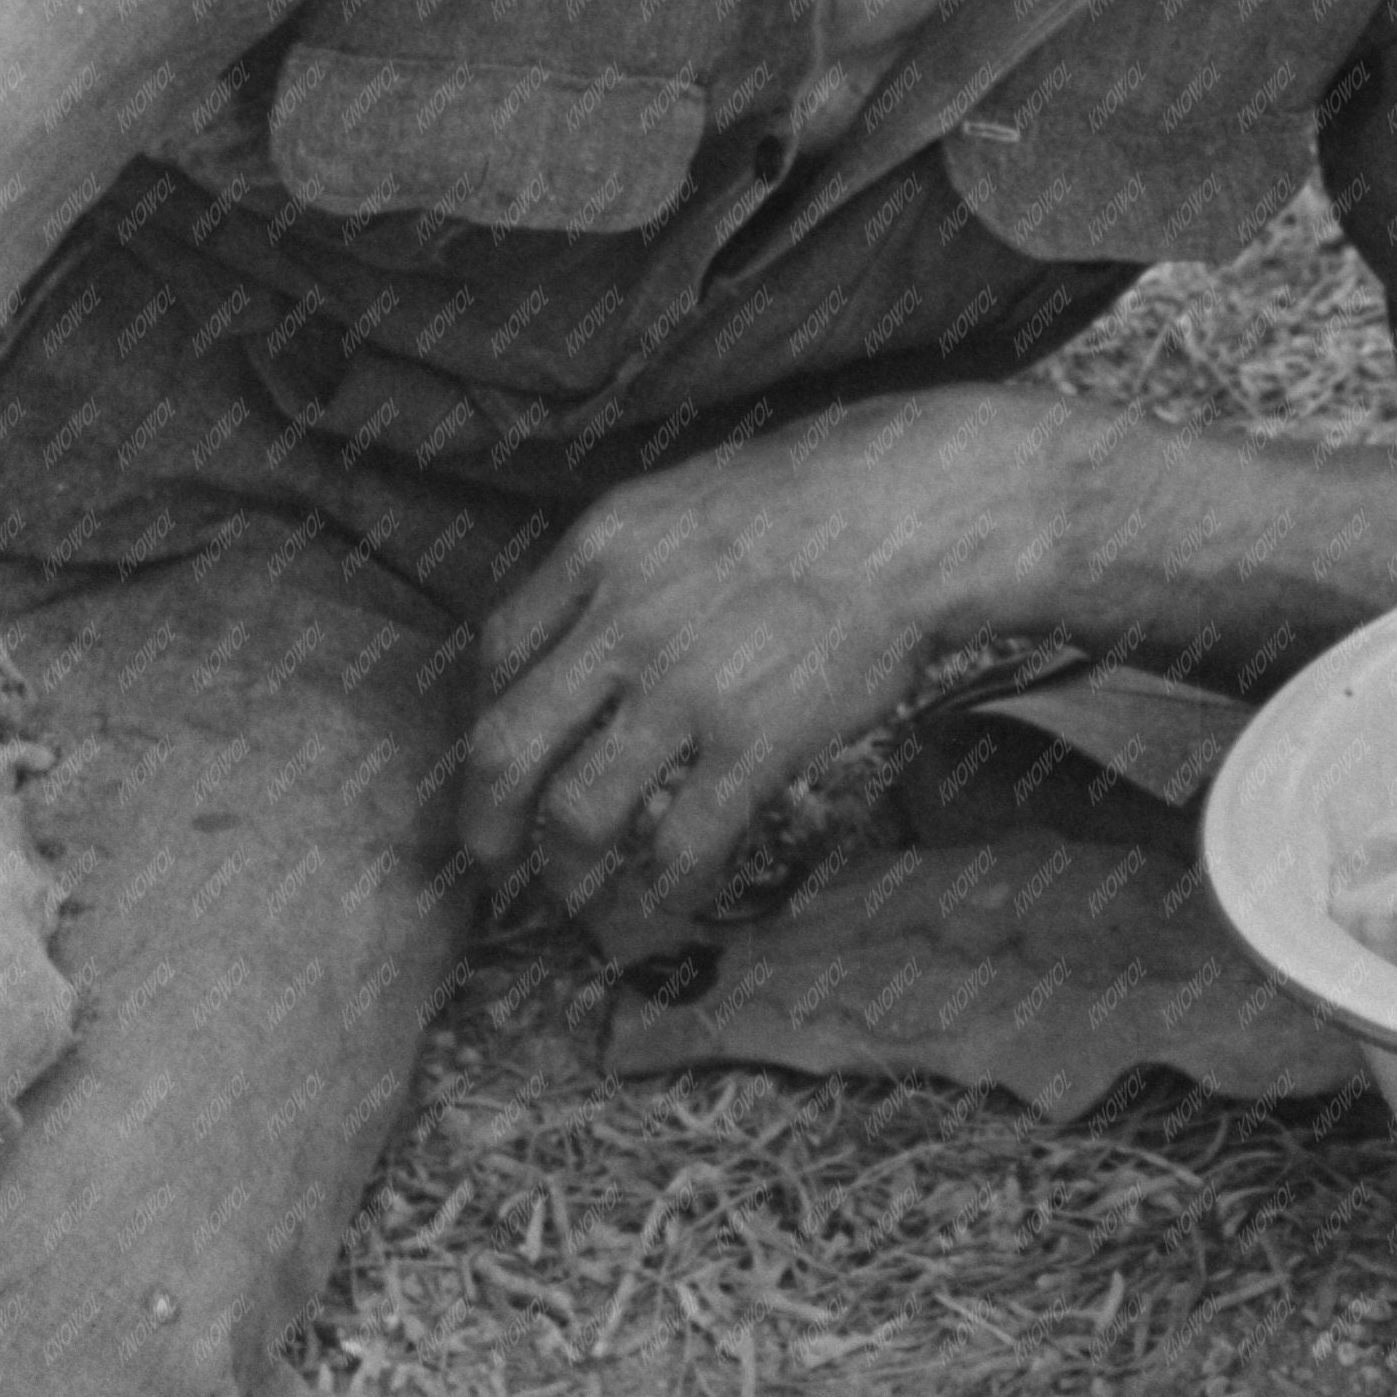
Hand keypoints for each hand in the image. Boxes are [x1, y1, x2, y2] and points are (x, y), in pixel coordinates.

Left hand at [460, 387, 1062, 915]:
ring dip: (565, 869)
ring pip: (578, 813)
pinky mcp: (753, 745)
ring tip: (573, 893)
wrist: (912, 513)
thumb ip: (627, 565)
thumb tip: (589, 635)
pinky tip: (657, 903)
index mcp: (602, 548)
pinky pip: (678, 844)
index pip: (497, 652)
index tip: (497, 754)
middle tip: (489, 859)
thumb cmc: (814, 493)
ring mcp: (686, 688)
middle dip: (485, 822)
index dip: (485, 716)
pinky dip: (657, 891)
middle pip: (506, 746)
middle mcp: (624, 621)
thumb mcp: (686, 497)